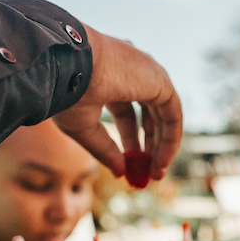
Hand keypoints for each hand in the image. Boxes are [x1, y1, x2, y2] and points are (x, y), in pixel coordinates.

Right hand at [53, 25, 182, 180]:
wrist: (68, 67)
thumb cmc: (66, 92)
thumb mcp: (83, 127)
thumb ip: (104, 149)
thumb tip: (121, 173)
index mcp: (109, 76)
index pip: (126, 111)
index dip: (129, 140)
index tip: (128, 165)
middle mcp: (131, 72)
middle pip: (148, 114)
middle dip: (148, 145)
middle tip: (147, 172)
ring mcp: (148, 73)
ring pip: (162, 116)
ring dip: (161, 146)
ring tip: (155, 173)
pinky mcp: (161, 81)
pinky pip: (173, 115)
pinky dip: (170, 140)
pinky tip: (161, 161)